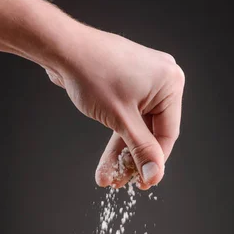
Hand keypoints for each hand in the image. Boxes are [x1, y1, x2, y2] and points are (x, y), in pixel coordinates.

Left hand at [46, 24, 184, 188]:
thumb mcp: (121, 119)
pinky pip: (127, 118)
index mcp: (170, 84)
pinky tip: (107, 163)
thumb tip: (155, 175)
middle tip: (121, 183)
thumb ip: (141, 149)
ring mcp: (144, 83)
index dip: (155, 162)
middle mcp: (162, 81)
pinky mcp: (128, 86)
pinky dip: (117, 138)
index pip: (167, 135)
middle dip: (132, 160)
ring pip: (136, 129)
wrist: (62, 49)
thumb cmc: (92, 74)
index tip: (144, 184)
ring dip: (121, 154)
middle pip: (150, 133)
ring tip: (108, 178)